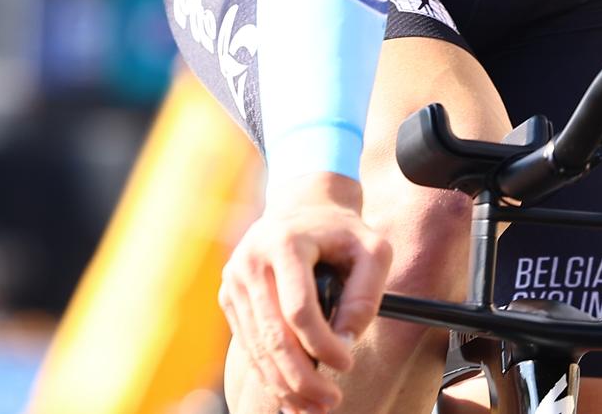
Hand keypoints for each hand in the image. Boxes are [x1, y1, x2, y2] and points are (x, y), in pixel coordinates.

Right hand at [218, 172, 392, 413]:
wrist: (303, 208)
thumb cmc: (342, 231)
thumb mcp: (372, 249)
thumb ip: (366, 294)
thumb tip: (344, 341)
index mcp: (285, 242)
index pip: (298, 308)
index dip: (322, 344)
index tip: (346, 363)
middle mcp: (251, 261)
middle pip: (273, 335)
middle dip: (301, 376)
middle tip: (330, 401)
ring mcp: (234, 281)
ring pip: (258, 347)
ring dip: (285, 384)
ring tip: (315, 406)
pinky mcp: (229, 298)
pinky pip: (250, 345)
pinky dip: (270, 374)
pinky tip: (292, 396)